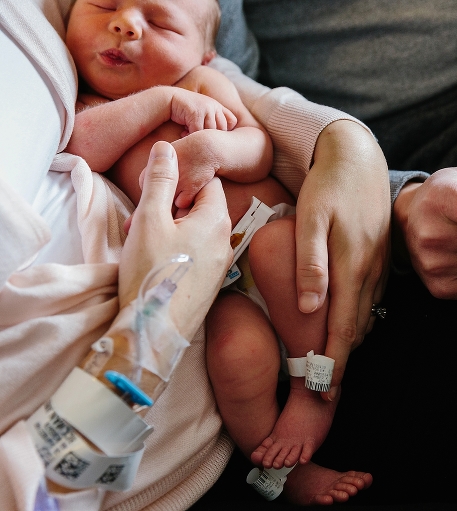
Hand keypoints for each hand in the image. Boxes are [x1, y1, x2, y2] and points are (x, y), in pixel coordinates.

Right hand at [121, 142, 231, 338]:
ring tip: (141, 241)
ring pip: (197, 232)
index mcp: (217, 219)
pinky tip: (153, 260)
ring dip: (170, 230)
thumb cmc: (152, 271)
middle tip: (140, 219)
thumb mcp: (150, 218)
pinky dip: (176, 250)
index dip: (181, 179)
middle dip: (170, 207)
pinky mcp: (211, 284)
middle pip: (201, 207)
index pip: (207, 182)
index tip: (156, 189)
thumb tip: (167, 148)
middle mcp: (226, 240)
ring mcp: (221, 265)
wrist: (154, 330)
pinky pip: (197, 254)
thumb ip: (159, 180)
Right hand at [169, 88, 236, 135]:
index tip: (211, 136)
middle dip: (212, 137)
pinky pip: (198, 131)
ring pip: (211, 131)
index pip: (231, 122)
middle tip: (199, 138)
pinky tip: (183, 134)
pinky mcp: (196, 112)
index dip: (224, 131)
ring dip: (200, 137)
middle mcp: (214, 106)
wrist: (168, 100)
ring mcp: (206, 108)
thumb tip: (225, 139)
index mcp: (218, 106)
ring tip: (189, 135)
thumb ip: (213, 122)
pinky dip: (190, 135)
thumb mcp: (203, 115)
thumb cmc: (186, 111)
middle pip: (222, 129)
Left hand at [293, 121, 389, 400]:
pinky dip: (359, 318)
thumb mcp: (310, 218)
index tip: (325, 390)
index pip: (344, 326)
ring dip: (352, 341)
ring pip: (367, 314)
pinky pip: (372, 298)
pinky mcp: (380, 257)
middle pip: (358, 327)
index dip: (335, 361)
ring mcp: (378, 265)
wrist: (358, 157)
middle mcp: (370, 271)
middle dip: (342, 359)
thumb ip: (310, 263)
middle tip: (325, 388)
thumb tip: (309, 309)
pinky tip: (347, 323)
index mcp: (351, 265)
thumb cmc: (327, 186)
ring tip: (333, 363)